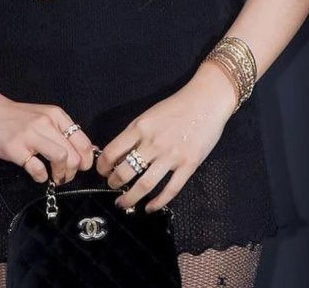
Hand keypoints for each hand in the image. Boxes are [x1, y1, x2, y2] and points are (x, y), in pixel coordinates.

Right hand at [0, 90, 96, 185]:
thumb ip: (60, 130)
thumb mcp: (42, 116)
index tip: (79, 168)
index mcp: (56, 115)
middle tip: (64, 177)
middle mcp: (46, 123)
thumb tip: (82, 151)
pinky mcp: (15, 148)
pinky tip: (37, 174)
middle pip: (75, 154)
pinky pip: (37, 168)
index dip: (86, 160)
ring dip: (61, 175)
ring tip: (53, 178)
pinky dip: (41, 177)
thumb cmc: (13, 116)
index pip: (84, 142)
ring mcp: (30, 135)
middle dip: (73, 172)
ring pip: (62, 158)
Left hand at [95, 62, 238, 212]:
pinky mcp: (188, 165)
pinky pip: (170, 190)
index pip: (112, 152)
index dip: (103, 166)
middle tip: (113, 188)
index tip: (102, 172)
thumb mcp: (149, 115)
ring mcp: (171, 155)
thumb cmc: (177, 106)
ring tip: (124, 203)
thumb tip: (118, 154)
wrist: (206, 101)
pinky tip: (150, 207)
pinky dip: (158, 203)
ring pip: (145, 185)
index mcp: (140, 127)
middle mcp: (153, 143)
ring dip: (131, 198)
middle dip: (114, 184)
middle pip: (125, 172)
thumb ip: (135, 133)